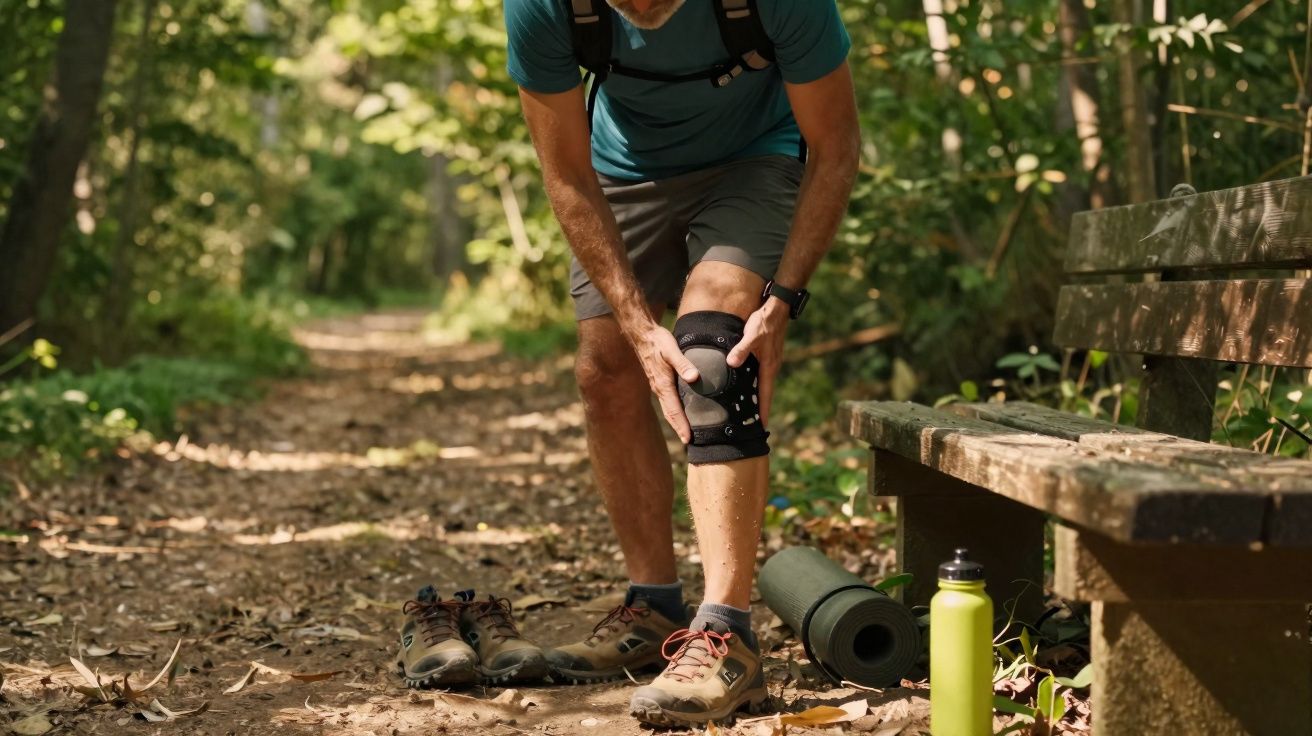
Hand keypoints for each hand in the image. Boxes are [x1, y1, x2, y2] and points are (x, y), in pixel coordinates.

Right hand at [630, 323, 699, 443]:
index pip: (674, 410)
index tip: (688, 439)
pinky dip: (674, 410)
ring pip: (668, 408)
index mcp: (663, 384)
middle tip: (688, 442)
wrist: (642, 334)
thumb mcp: (672, 350)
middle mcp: (659, 388)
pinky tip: (680, 410)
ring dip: (676, 421)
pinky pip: (667, 400)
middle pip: (670, 414)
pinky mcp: (658, 381)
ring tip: (685, 431)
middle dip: (679, 428)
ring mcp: (658, 385)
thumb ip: (683, 364)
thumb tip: (694, 378)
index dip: (682, 425)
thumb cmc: (658, 341)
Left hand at [726, 297, 789, 427]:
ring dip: (758, 398)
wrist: (777, 307)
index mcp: (769, 366)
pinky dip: (755, 385)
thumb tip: (731, 363)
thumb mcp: (751, 335)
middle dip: (760, 409)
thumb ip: (741, 349)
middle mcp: (771, 367)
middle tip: (753, 425)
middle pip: (765, 393)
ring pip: (763, 385)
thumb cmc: (764, 321)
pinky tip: (747, 387)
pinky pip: (761, 376)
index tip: (762, 427)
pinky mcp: (767, 355)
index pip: (765, 394)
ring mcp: (770, 361)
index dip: (763, 411)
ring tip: (749, 412)